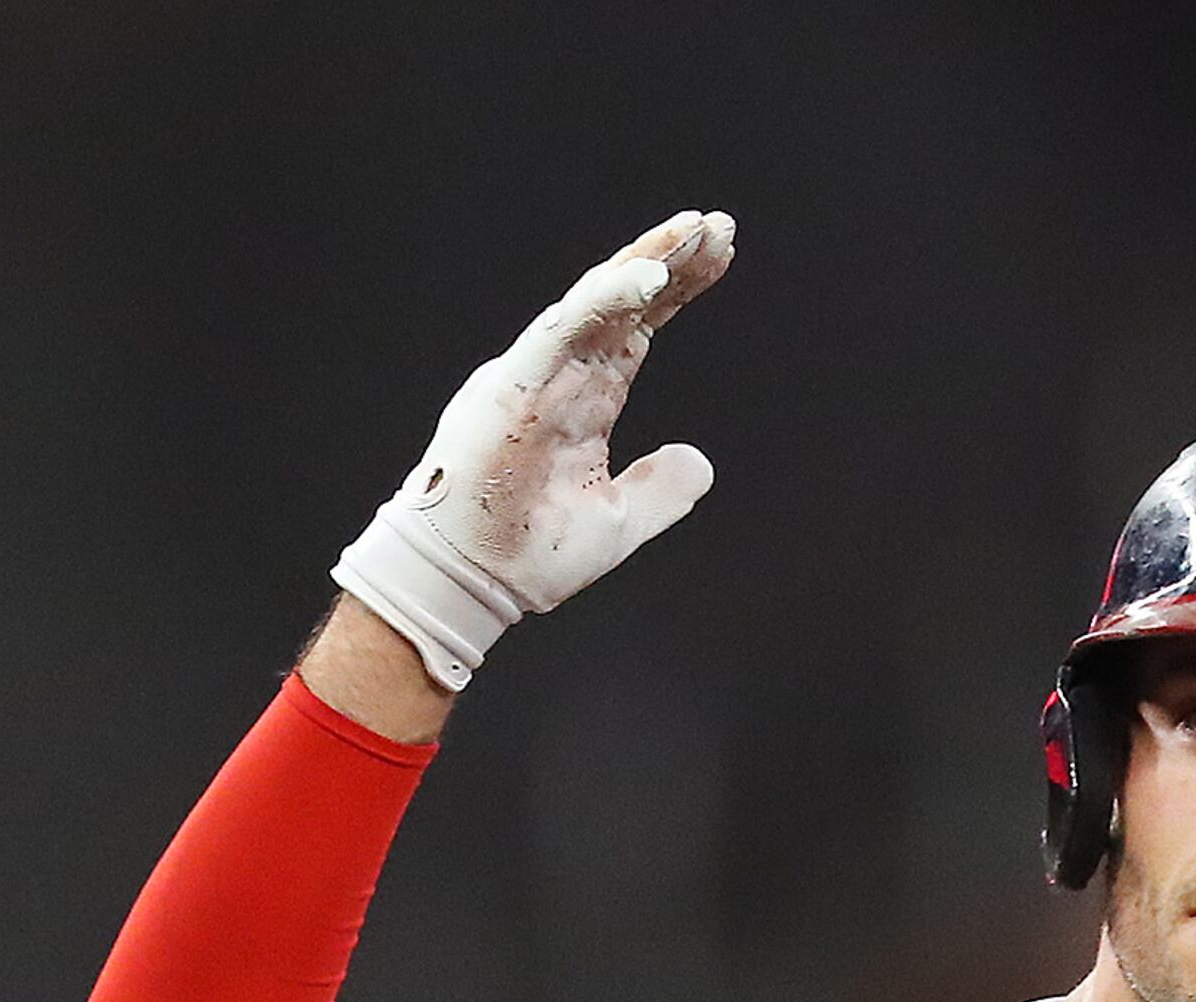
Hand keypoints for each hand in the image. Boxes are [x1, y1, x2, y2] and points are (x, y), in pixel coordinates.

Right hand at [330, 210, 734, 691]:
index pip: (637, 327)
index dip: (677, 290)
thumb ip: (660, 488)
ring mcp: (536, 372)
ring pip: (596, 299)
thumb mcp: (619, 521)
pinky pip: (565, 327)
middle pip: (622, 300)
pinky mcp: (514, 382)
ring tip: (693, 232)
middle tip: (718, 225)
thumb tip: (701, 461)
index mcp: (586, 399)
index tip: (719, 254)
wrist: (476, 583)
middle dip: (669, 259)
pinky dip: (607, 299)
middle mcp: (561, 374)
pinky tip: (650, 277)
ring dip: (645, 261)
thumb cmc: (532, 554)